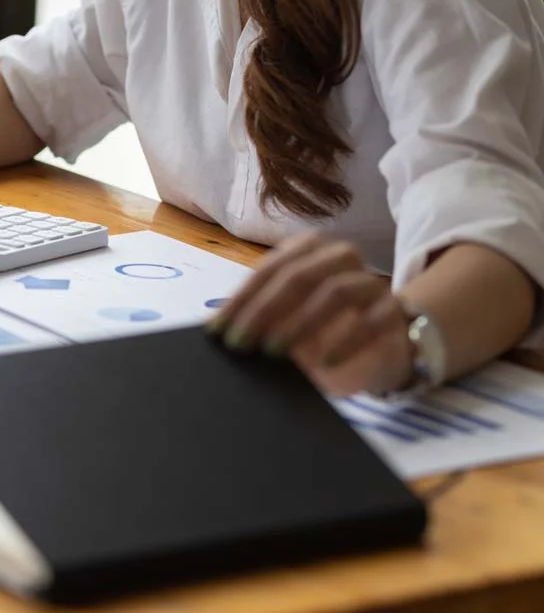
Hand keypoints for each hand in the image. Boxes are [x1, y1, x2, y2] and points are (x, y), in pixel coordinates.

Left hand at [209, 233, 414, 395]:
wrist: (382, 344)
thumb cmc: (323, 327)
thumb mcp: (285, 320)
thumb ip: (259, 317)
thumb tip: (219, 330)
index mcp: (308, 249)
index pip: (268, 270)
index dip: (240, 300)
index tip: (217, 331)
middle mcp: (340, 256)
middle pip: (297, 276)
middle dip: (262, 311)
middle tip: (239, 343)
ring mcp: (371, 280)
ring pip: (335, 292)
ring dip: (299, 323)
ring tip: (274, 351)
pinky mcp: (395, 309)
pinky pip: (371, 322)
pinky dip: (345, 342)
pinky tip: (324, 363)